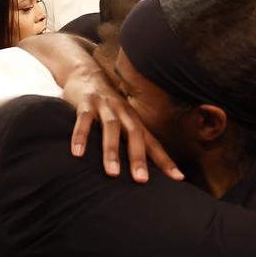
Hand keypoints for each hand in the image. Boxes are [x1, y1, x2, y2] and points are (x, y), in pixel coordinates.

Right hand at [63, 68, 182, 182]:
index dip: (166, 161)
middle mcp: (124, 113)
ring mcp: (106, 107)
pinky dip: (80, 136)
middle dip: (139, 158)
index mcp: (135, 122)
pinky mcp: (86, 103)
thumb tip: (142, 173)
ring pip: (111, 129)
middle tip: (142, 181)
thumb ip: (130, 143)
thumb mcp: (122, 122)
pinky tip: (77, 153)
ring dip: (112, 151)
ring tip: (112, 173)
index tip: (178, 178)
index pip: (153, 144)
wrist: (86, 75)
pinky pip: (84, 120)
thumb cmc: (107, 108)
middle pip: (136, 136)